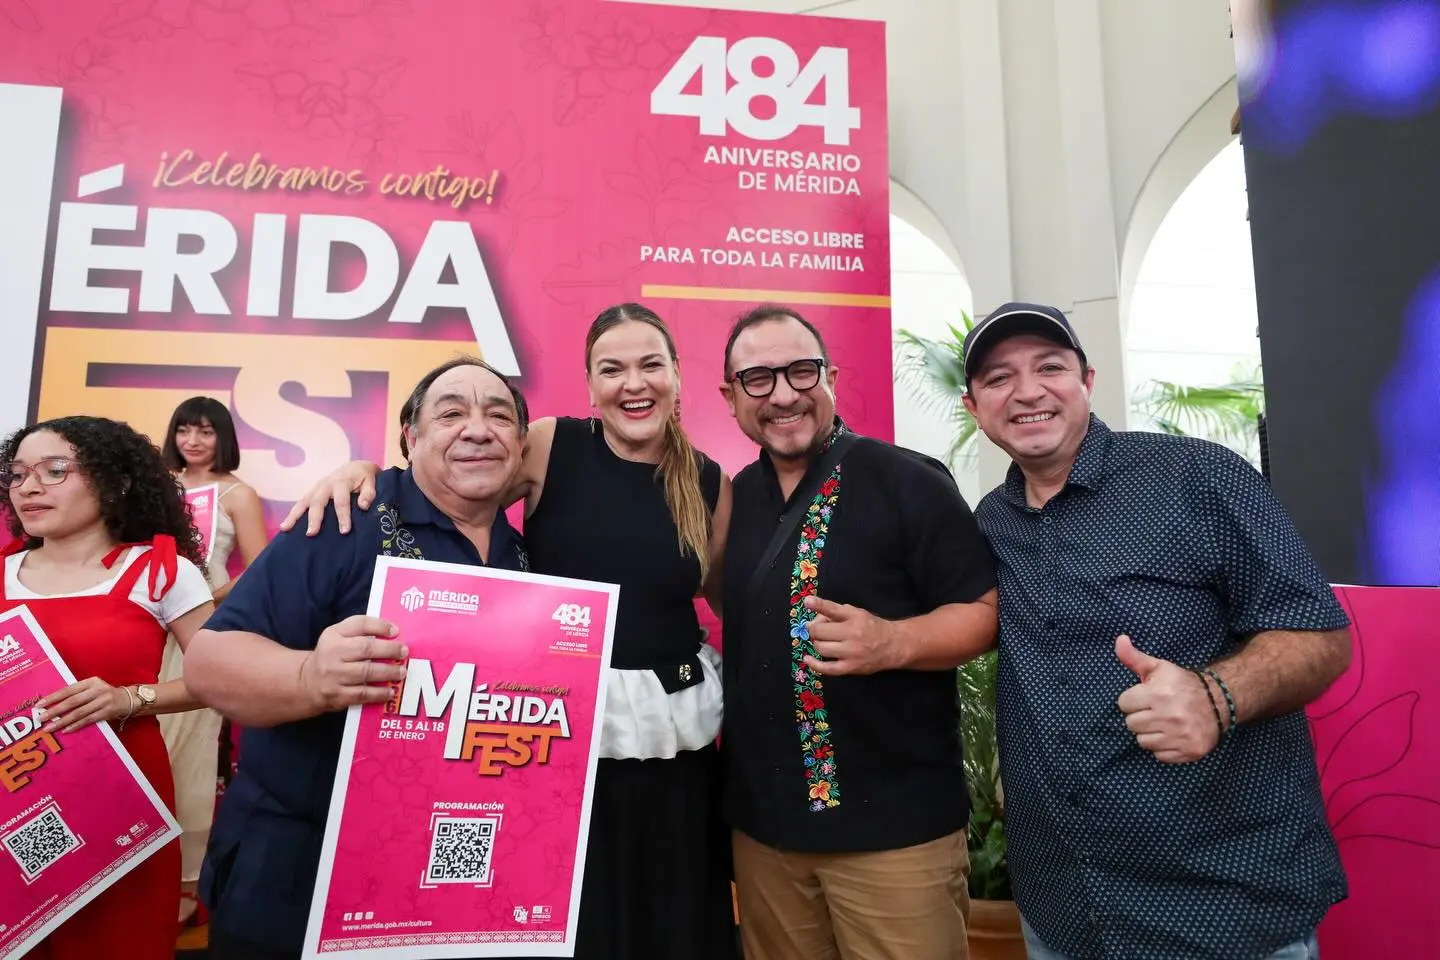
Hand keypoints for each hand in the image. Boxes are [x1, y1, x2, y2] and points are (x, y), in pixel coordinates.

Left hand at [39, 677, 129, 732]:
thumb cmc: (104, 694)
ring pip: (79, 713)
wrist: (128, 699)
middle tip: (41, 718)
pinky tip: (66, 730)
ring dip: (62, 721)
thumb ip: (77, 693)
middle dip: (54, 711)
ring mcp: (103, 701)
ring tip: (50, 728)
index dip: (53, 697)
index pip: (68, 690)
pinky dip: (76, 725)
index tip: (39, 705)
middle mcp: (97, 690)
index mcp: (91, 682)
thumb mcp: (92, 688)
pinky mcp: (107, 712)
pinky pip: (88, 720)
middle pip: (72, 702)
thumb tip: (53, 704)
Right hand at [277, 461, 381, 536]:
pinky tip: (284, 526)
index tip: (344, 531)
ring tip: (286, 528)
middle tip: (312, 533)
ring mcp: (316, 489)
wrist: (355, 467)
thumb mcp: (371, 480)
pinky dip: (292, 514)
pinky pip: (300, 503)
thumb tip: (363, 506)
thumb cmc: (364, 477)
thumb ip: (369, 493)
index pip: (341, 500)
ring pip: (303, 501)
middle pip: (318, 501)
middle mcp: (326, 484)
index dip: (343, 515)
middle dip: (314, 518)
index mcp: (342, 481)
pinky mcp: (312, 493)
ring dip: (294, 515)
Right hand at [300, 616, 408, 712]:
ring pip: (366, 672)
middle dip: (389, 649)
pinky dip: (379, 693)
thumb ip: (361, 629)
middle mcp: (332, 654)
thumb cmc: (331, 655)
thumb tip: (392, 631)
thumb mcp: (338, 636)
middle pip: (365, 648)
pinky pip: (363, 694)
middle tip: (404, 652)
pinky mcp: (337, 695)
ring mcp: (334, 676)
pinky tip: (391, 691)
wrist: (307, 682)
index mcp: (333, 635)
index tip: (396, 631)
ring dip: (388, 672)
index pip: (359, 624)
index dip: (379, 626)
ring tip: (402, 671)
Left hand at [801, 596, 905, 676]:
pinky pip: (827, 668)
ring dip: (817, 643)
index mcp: (855, 617)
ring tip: (822, 641)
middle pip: (820, 631)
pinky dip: (814, 664)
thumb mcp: (857, 613)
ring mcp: (851, 652)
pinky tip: (807, 659)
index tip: (807, 601)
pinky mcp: (850, 667)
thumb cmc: (871, 627)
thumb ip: (837, 613)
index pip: (833, 609)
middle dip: (814, 629)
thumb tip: (815, 619)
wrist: (893, 645)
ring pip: (821, 648)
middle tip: (817, 628)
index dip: (818, 605)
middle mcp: (853, 633)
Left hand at [1115, 634, 1219, 763]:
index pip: (1123, 704)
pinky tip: (1173, 735)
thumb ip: (1134, 657)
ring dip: (1150, 733)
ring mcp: (1180, 736)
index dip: (1132, 699)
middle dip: (1140, 716)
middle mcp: (1170, 716)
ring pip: (1143, 742)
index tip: (1145, 697)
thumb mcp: (1159, 667)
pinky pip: (1160, 756)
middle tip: (1155, 710)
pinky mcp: (1189, 751)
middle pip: (1131, 724)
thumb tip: (1119, 640)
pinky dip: (1163, 747)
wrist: (1219, 701)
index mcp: (1159, 694)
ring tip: (1163, 722)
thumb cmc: (1182, 684)